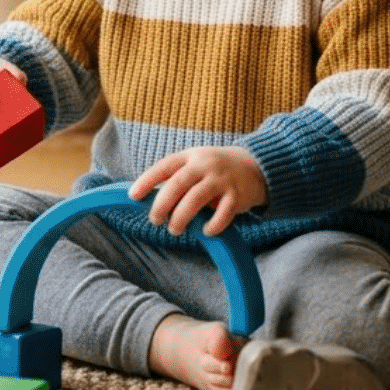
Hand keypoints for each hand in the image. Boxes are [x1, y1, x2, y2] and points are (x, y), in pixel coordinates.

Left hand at [129, 146, 267, 236]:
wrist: (256, 166)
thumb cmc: (215, 170)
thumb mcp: (195, 164)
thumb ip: (175, 178)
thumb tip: (147, 200)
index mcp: (189, 157)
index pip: (164, 167)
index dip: (147, 181)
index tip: (133, 196)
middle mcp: (204, 166)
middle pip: (178, 184)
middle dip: (163, 203)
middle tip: (154, 220)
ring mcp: (221, 180)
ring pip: (197, 198)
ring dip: (182, 216)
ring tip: (174, 230)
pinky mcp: (237, 195)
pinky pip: (224, 212)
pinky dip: (213, 224)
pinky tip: (206, 232)